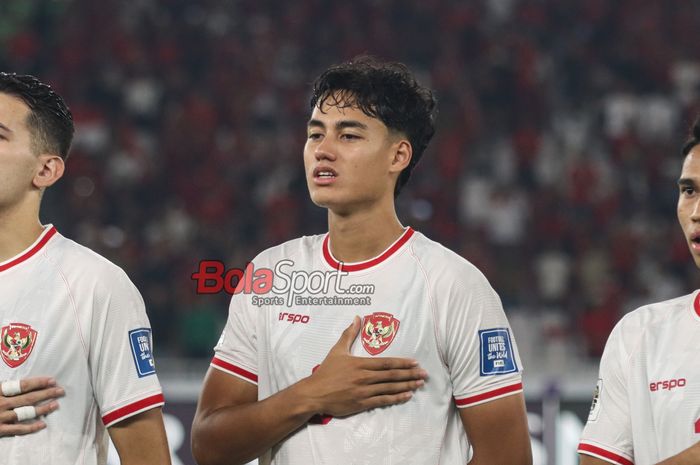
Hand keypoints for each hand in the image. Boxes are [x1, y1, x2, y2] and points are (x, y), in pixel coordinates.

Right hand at [0, 377, 64, 436]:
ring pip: (26, 413)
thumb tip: (28, 385)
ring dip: (43, 408)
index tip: (52, 381)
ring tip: (55, 405)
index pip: (22, 386)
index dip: (39, 383)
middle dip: (46, 394)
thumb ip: (6, 389)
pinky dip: (32, 427)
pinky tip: (43, 424)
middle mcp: (0, 404)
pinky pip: (18, 429)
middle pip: (28, 398)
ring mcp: (0, 418)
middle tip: (60, 391)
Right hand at [300, 316, 426, 417]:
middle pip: (391, 375)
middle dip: (410, 374)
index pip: (386, 363)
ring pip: (389, 388)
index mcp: (360, 364)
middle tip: (424, 374)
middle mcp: (364, 377)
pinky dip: (395, 398)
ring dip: (406, 386)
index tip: (415, 363)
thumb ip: (349, 334)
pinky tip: (406, 396)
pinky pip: (382, 400)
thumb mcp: (337, 350)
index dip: (402, 363)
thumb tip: (356, 318)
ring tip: (419, 384)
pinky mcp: (361, 403)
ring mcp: (363, 391)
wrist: (314, 393)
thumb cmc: (326, 372)